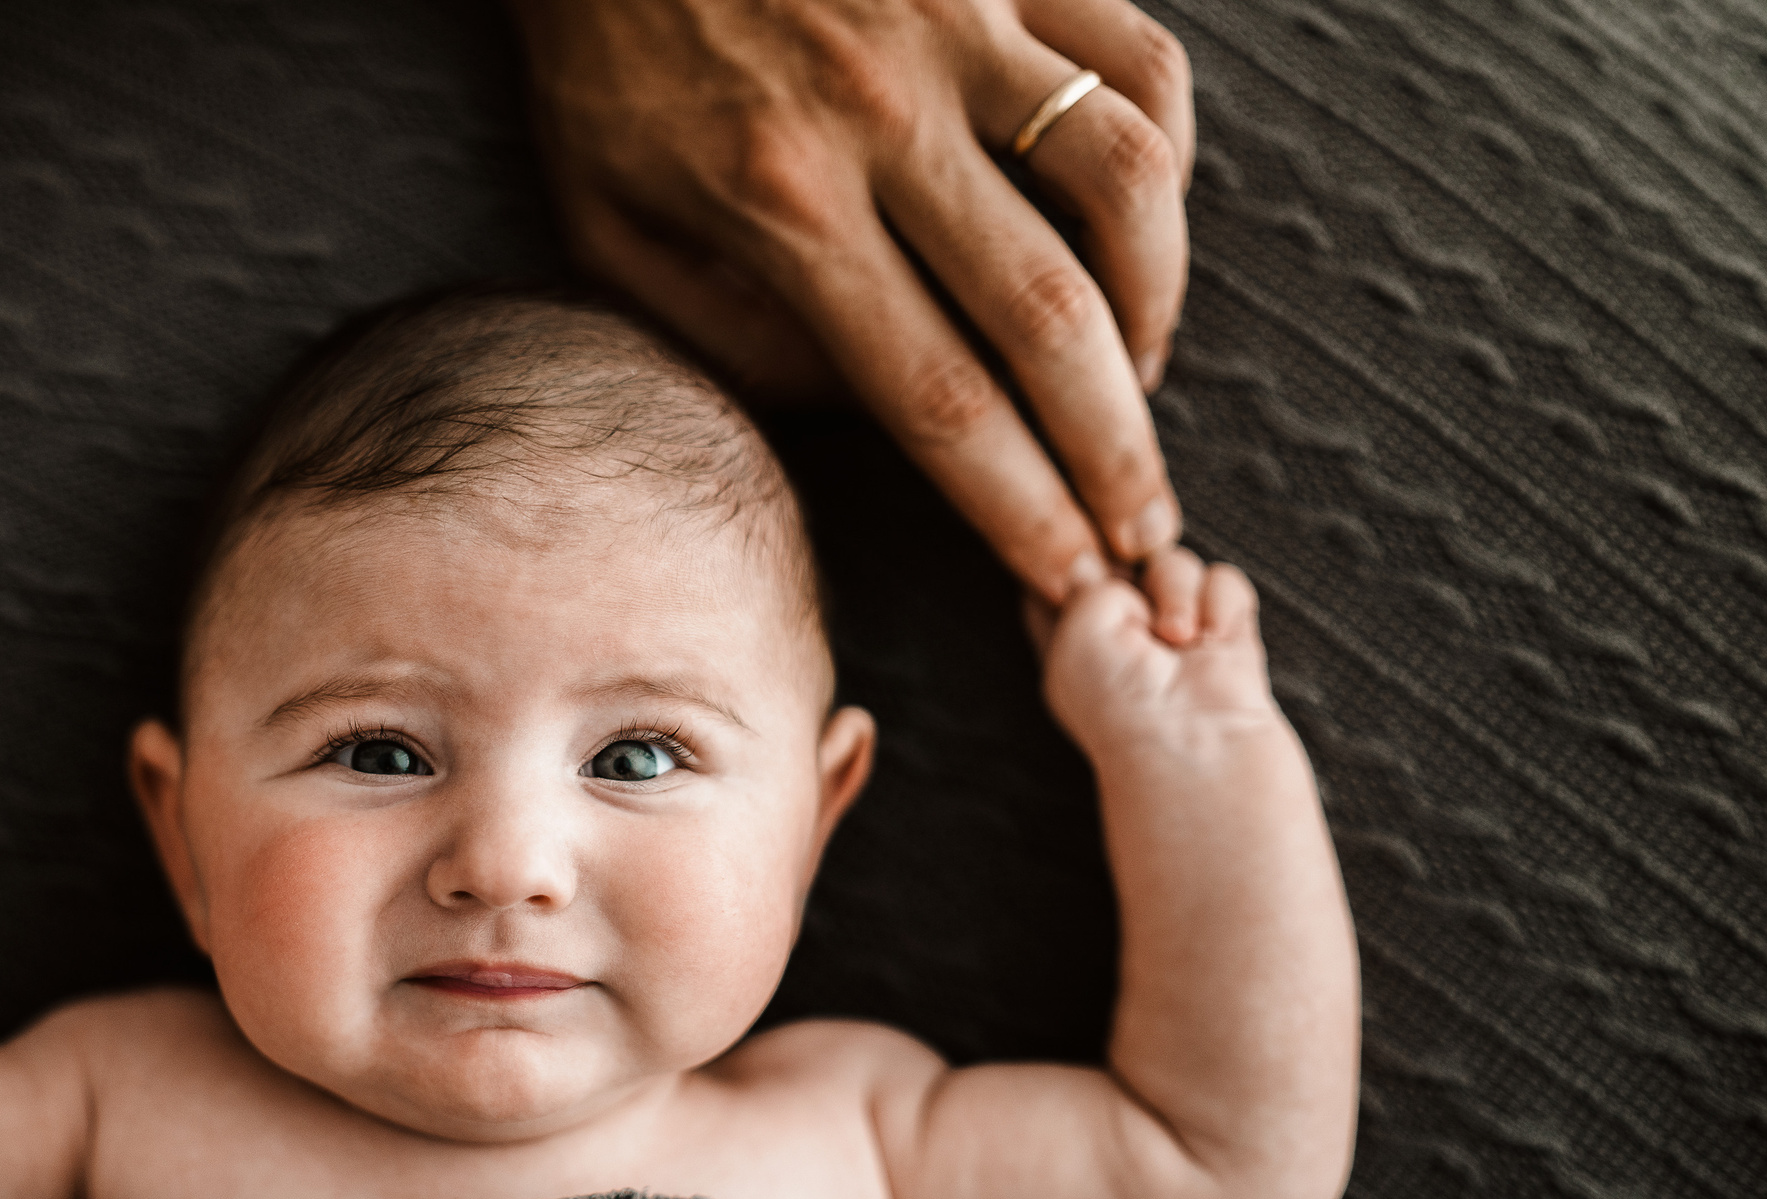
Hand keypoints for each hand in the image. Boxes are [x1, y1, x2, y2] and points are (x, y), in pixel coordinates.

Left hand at [514, 0, 1191, 610]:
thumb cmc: (599, 58)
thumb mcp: (605, 219)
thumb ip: (721, 331)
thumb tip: (854, 406)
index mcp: (783, 205)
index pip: (933, 396)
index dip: (1014, 504)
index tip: (1065, 576)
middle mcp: (886, 120)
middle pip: (1045, 318)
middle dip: (1113, 450)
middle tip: (1147, 529)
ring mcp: (960, 28)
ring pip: (1123, 181)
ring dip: (1156, 303)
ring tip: (1138, 381)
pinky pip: (1137, 57)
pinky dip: (1166, 152)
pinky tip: (1144, 223)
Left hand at [1039, 549, 1273, 754]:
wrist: (1195, 751)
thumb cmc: (1122, 708)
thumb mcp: (1075, 632)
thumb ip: (1092, 579)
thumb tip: (1120, 560)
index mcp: (1070, 644)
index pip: (1063, 580)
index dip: (1074, 558)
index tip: (1085, 557)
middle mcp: (1121, 639)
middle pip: (1123, 557)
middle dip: (1132, 568)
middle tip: (1135, 605)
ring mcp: (1176, 638)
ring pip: (1174, 564)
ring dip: (1176, 589)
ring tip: (1178, 637)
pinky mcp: (1227, 639)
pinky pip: (1223, 582)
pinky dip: (1219, 601)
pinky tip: (1212, 638)